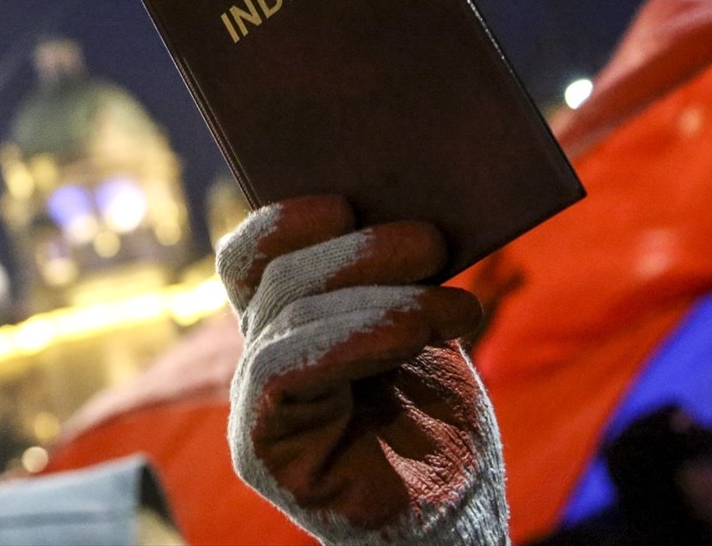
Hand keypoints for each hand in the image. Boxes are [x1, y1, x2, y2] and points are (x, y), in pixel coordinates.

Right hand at [217, 196, 507, 544]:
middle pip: (277, 276)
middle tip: (434, 241)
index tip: (347, 198)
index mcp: (289, 324)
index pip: (254, 257)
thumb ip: (396, 278)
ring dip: (383, 298)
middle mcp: (261, 359)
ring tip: (457, 307)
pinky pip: (287, 368)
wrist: (456, 519)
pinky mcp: (260, 448)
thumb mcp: (422, 327)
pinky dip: (355, 339)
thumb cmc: (440, 424)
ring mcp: (254, 406)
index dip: (286, 218)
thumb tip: (408, 204)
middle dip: (360, 250)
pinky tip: (415, 335)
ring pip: (289, 314)